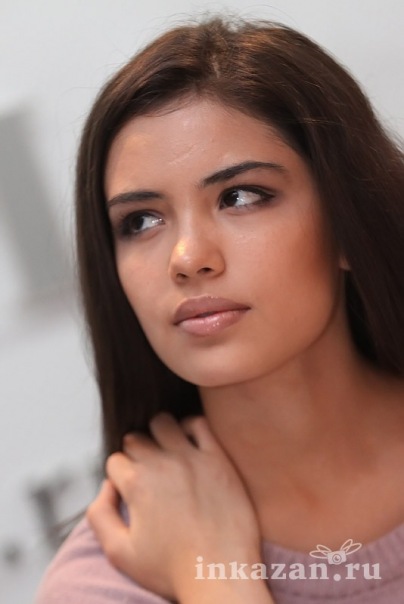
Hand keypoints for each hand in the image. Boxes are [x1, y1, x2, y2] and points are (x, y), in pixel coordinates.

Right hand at [86, 413, 266, 601]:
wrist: (219, 575)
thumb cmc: (172, 569)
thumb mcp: (119, 553)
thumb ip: (100, 515)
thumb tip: (107, 486)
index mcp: (137, 483)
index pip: (115, 461)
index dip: (120, 477)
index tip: (132, 493)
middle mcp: (162, 464)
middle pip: (136, 439)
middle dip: (136, 455)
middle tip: (149, 478)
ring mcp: (192, 458)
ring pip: (163, 423)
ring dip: (159, 435)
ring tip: (166, 456)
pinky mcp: (218, 459)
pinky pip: (199, 423)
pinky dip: (190, 428)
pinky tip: (190, 447)